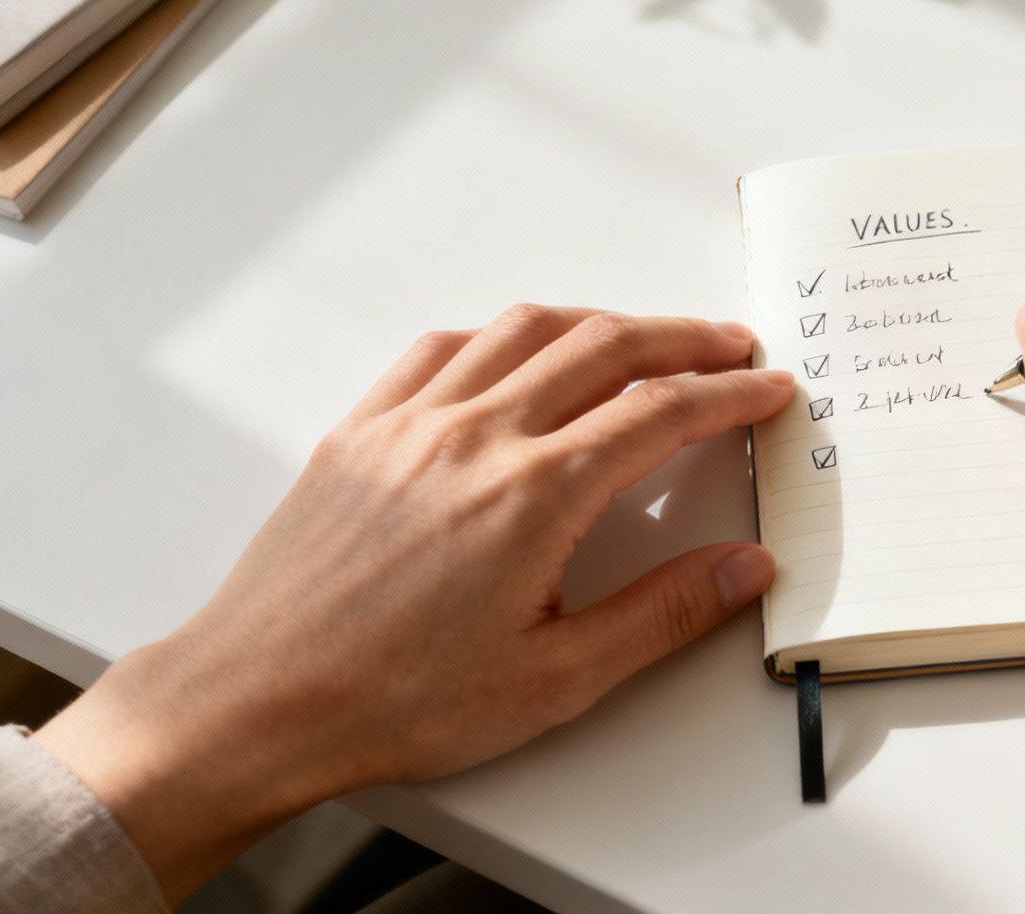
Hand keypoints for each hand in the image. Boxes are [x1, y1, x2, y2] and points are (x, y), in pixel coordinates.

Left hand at [34, 307, 793, 902]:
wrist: (256, 704)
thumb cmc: (395, 701)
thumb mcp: (556, 680)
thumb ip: (663, 614)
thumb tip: (745, 567)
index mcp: (535, 493)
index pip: (660, 412)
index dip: (728, 394)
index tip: (768, 388)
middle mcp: (476, 435)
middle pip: (604, 347)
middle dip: (683, 337)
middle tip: (731, 344)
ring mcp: (410, 423)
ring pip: (524, 329)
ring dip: (599, 320)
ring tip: (642, 335)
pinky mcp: (359, 431)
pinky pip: (441, 349)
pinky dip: (501, 334)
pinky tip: (517, 350)